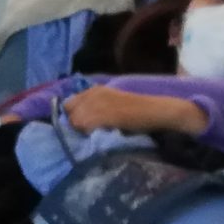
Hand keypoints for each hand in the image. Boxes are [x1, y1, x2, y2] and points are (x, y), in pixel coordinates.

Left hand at [62, 86, 206, 137]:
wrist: (155, 111)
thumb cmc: (138, 111)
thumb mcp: (113, 103)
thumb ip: (96, 108)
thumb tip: (80, 122)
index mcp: (95, 89)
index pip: (69, 103)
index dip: (74, 114)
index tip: (82, 124)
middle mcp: (92, 93)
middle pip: (69, 111)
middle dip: (75, 122)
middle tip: (89, 131)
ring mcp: (95, 103)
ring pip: (74, 121)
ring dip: (81, 129)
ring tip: (96, 134)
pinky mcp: (99, 114)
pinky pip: (82, 126)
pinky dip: (88, 133)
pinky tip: (101, 134)